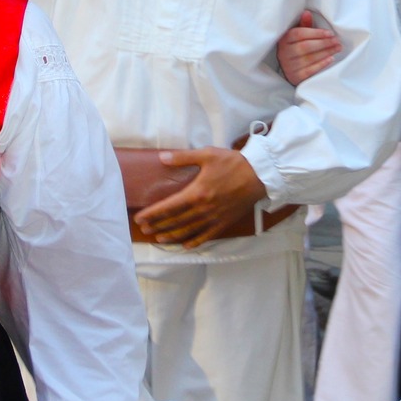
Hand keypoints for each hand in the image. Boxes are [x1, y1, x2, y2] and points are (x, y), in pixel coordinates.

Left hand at [132, 146, 269, 247]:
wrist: (260, 175)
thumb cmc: (234, 163)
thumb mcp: (208, 155)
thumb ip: (183, 158)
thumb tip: (163, 158)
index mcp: (197, 193)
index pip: (168, 207)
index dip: (152, 214)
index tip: (139, 218)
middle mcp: (203, 209)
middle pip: (175, 221)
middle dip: (158, 225)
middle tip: (144, 229)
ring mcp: (214, 218)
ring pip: (188, 231)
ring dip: (172, 235)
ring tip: (159, 238)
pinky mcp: (224, 222)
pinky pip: (207, 236)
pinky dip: (195, 242)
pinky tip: (186, 245)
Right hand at [275, 10, 341, 84]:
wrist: (291, 70)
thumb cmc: (297, 48)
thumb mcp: (298, 36)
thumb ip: (303, 25)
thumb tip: (307, 13)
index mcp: (284, 39)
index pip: (299, 34)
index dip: (316, 33)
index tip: (330, 33)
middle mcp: (284, 53)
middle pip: (305, 47)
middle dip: (323, 43)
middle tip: (336, 41)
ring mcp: (289, 66)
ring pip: (309, 58)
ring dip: (326, 52)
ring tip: (337, 48)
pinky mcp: (295, 77)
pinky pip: (309, 71)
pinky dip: (321, 64)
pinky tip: (331, 59)